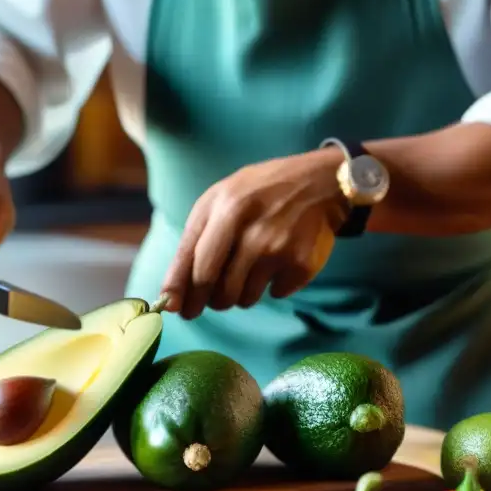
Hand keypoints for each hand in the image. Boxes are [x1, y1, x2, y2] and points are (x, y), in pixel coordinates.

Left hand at [160, 147, 347, 318]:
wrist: (320, 181)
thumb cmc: (257, 195)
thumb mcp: (220, 200)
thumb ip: (193, 242)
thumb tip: (170, 296)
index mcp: (222, 207)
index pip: (189, 259)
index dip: (177, 290)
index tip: (172, 309)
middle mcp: (247, 227)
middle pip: (210, 283)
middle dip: (204, 301)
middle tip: (208, 302)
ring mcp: (276, 246)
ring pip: (241, 298)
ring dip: (239, 294)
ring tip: (250, 269)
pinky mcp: (301, 263)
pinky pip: (274, 294)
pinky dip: (273, 286)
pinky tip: (280, 262)